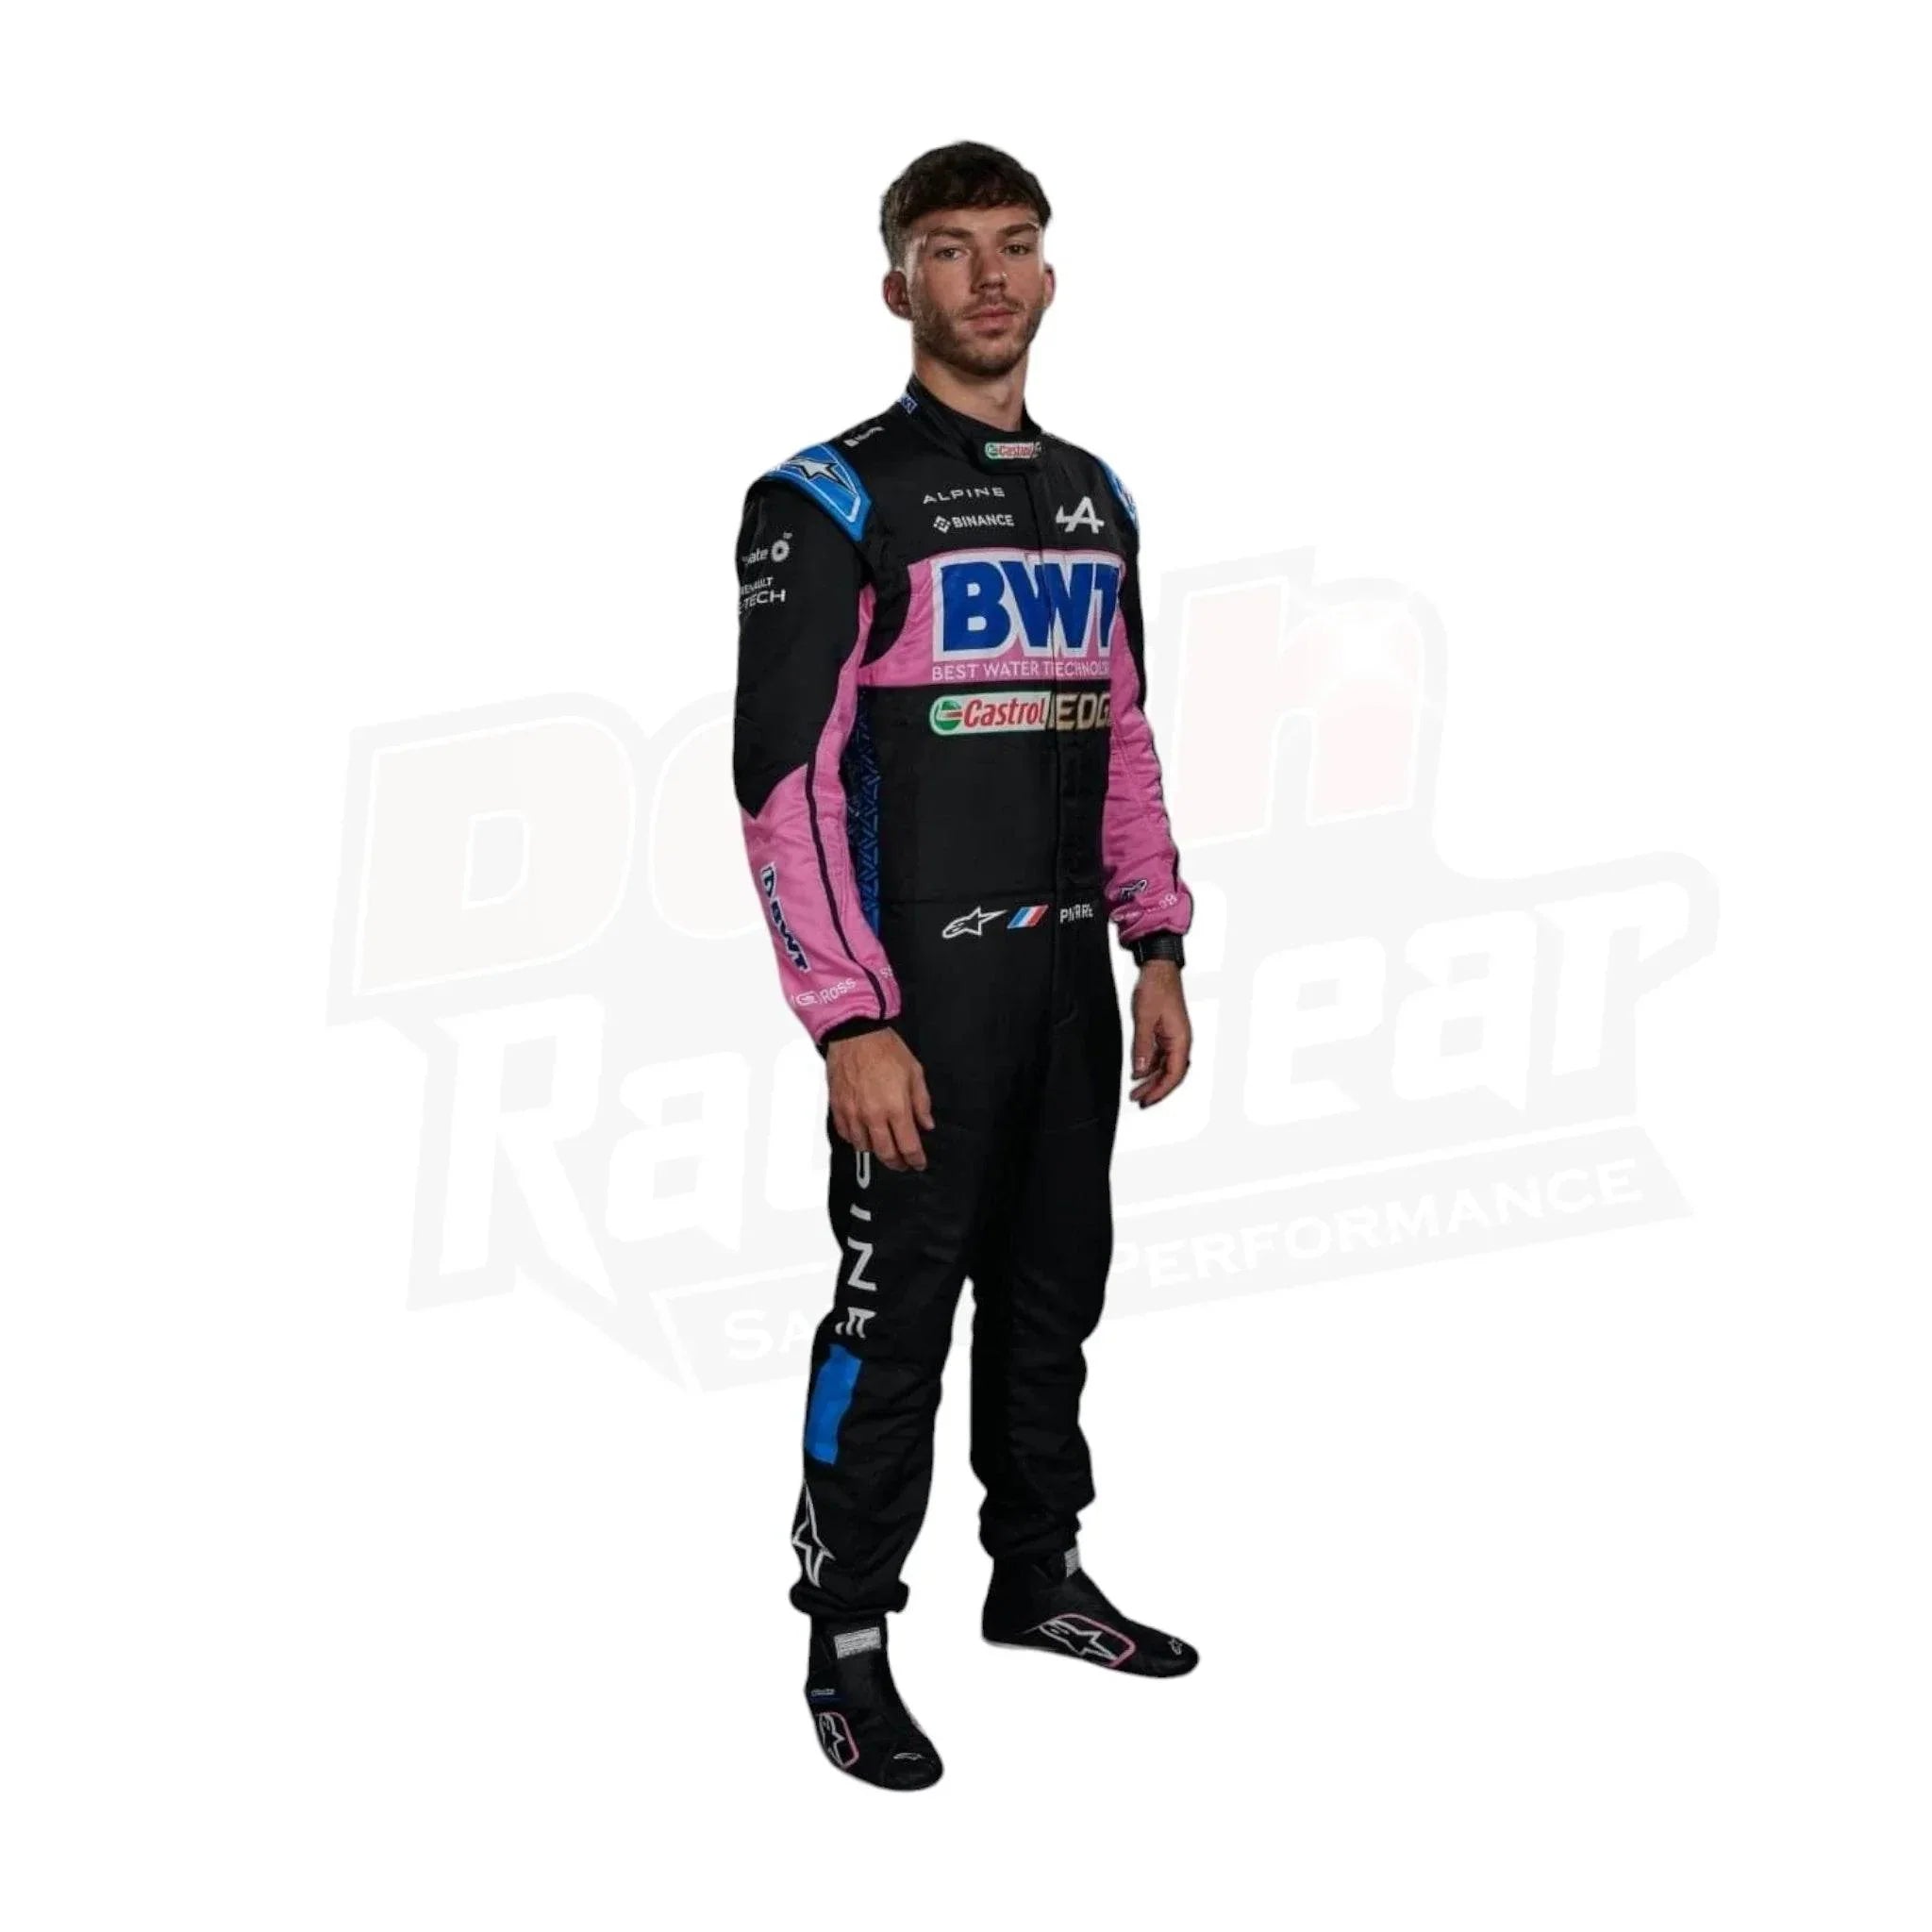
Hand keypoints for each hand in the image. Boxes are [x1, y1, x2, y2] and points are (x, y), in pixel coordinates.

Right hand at [826, 1027, 935, 1170]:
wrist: (855, 1035)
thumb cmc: (885, 1049)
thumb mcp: (914, 1072)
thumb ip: (922, 1103)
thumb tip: (926, 1125)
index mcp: (896, 1107)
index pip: (908, 1146)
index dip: (916, 1160)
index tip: (919, 1163)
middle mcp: (874, 1115)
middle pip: (886, 1153)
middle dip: (897, 1163)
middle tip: (903, 1163)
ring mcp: (853, 1114)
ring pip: (864, 1147)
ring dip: (876, 1151)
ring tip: (884, 1146)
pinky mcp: (838, 1108)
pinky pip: (846, 1135)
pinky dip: (856, 1139)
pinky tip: (864, 1135)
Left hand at [1128, 960, 1191, 1106]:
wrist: (1158, 969)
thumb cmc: (1157, 988)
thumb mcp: (1144, 1019)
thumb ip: (1142, 1047)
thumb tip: (1140, 1071)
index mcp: (1180, 1040)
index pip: (1174, 1074)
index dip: (1161, 1091)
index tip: (1147, 1101)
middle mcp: (1180, 1041)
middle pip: (1170, 1074)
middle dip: (1155, 1089)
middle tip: (1139, 1101)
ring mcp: (1173, 1037)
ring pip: (1164, 1066)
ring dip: (1151, 1079)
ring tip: (1135, 1091)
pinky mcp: (1165, 1033)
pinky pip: (1159, 1056)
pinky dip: (1149, 1066)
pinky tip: (1138, 1073)